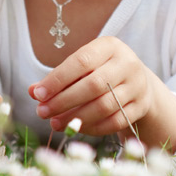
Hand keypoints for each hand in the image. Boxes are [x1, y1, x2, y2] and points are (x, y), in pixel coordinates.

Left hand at [29, 36, 175, 145]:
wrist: (137, 82)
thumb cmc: (101, 71)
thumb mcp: (82, 66)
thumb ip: (59, 78)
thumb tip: (33, 91)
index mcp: (110, 46)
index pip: (81, 61)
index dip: (58, 79)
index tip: (38, 94)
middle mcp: (127, 63)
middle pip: (93, 85)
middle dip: (64, 101)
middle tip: (43, 112)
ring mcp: (137, 86)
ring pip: (104, 106)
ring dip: (76, 118)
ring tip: (55, 123)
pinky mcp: (141, 106)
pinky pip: (115, 121)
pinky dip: (93, 128)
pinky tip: (76, 128)